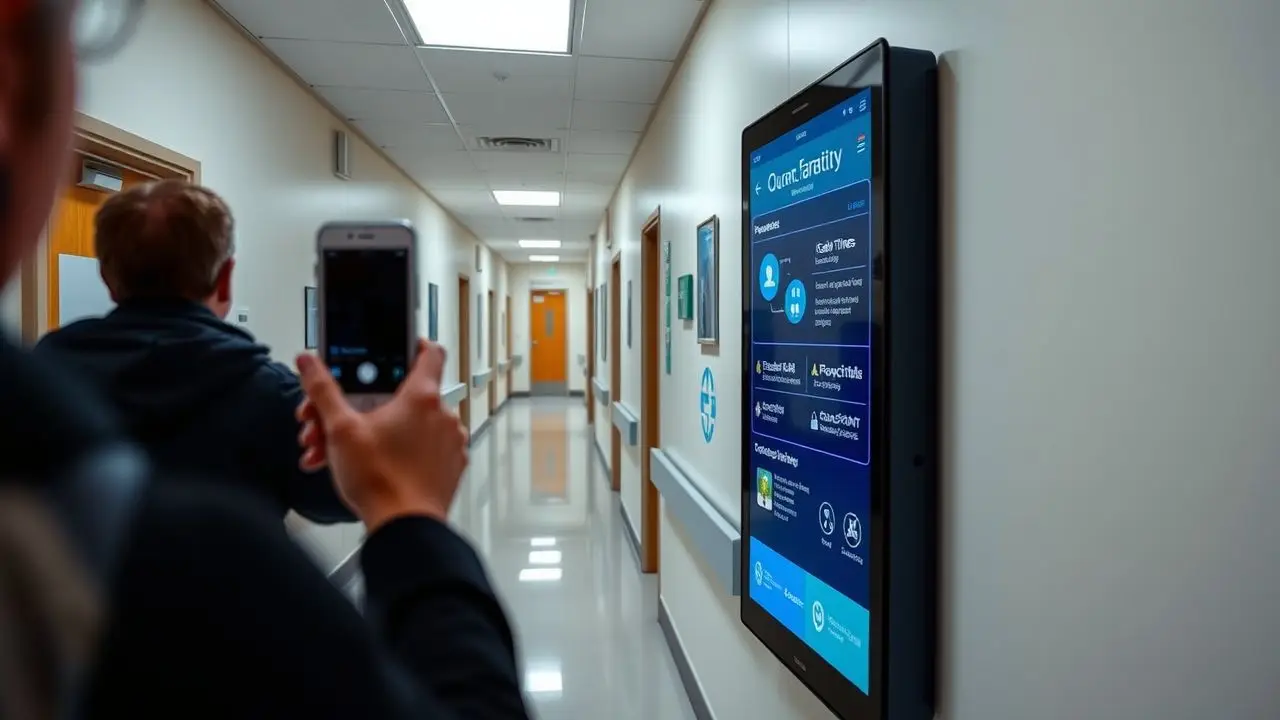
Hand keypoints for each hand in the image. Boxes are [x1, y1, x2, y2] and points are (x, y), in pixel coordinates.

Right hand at [294, 340, 469, 530]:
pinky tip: (370, 464)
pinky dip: (398, 452)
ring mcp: (450, 443)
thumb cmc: (380, 482)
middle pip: (403, 396)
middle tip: (339, 421)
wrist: (404, 529)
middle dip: (365, 406)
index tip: (398, 344)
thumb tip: (309, 363)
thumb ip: (323, 391)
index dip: (412, 343)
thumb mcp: (340, 430)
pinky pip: (423, 450)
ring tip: (344, 451)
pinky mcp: (450, 467)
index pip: (428, 352)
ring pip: (410, 426)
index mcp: (422, 397)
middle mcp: (444, 416)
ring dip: (376, 432)